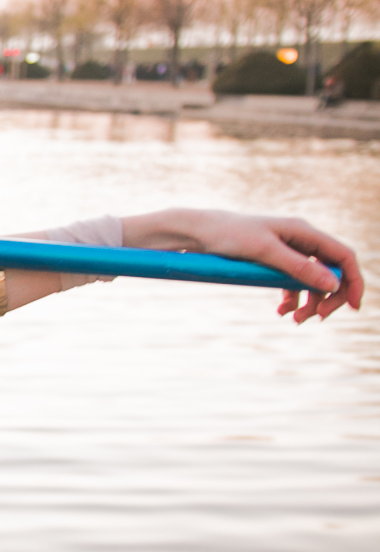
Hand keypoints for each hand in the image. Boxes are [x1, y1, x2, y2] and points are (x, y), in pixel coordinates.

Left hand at [122, 209, 363, 322]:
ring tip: (295, 320)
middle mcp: (300, 240)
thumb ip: (298, 267)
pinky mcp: (273, 261)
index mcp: (304, 232)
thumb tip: (333, 284)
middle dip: (329, 297)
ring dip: (309, 302)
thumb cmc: (228, 235)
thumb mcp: (264, 252)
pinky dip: (292, 299)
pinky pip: (292, 283)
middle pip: (331, 272)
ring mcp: (287, 251)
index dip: (353, 281)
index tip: (354, 307)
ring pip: (312, 281)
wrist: (198, 232)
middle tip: (317, 318)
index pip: (343, 256)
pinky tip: (282, 311)